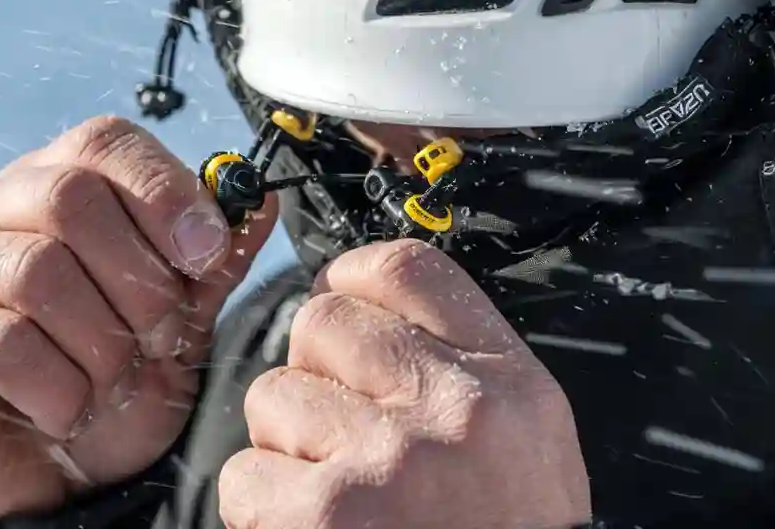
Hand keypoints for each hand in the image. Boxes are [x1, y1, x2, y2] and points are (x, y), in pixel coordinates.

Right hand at [0, 116, 277, 520]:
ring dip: (100, 342)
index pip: (105, 142)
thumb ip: (213, 261)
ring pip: (37, 270)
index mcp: (52, 183)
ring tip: (111, 379)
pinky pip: (1, 343)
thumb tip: (261, 201)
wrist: (43, 475)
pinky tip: (66, 410)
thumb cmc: (106, 381)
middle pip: (70, 198)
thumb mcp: (179, 320)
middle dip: (139, 280)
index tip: (206, 252)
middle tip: (159, 337)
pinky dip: (58, 388)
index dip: (165, 191)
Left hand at [219, 239, 591, 528]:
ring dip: (286, 445)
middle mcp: (452, 412)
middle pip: (323, 322)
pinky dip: (264, 507)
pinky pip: (246, 477)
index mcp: (508, 385)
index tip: (340, 297)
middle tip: (335, 421)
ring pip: (274, 397)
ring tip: (333, 490)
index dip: (354, 276)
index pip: (409, 270)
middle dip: (312, 368)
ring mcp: (387, 464)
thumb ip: (461, 370)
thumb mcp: (527, 444)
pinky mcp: (325, 520)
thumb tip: (370, 315)